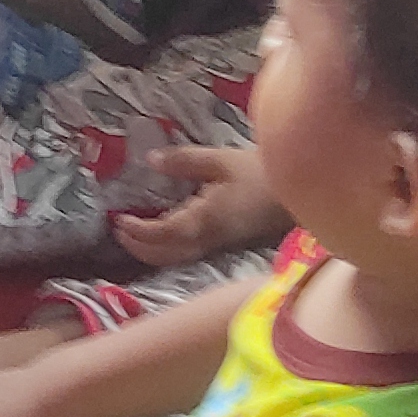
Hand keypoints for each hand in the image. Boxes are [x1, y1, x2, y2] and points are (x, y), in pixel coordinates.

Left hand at [115, 143, 286, 267]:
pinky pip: (187, 251)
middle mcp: (207, 238)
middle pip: (164, 254)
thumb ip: (184, 161)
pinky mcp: (224, 243)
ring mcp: (216, 244)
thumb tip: (150, 160)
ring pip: (175, 257)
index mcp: (203, 220)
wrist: (299, 192)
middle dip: (137, 246)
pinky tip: (163, 231)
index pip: (161, 234)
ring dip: (151, 249)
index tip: (119, 219)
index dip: (137, 231)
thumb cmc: (261, 173)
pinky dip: (167, 246)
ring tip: (133, 233)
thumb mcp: (221, 160)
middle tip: (118, 229)